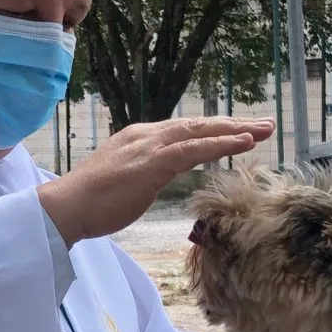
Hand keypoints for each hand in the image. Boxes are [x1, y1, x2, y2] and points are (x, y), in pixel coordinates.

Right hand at [37, 117, 274, 244]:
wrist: (66, 207)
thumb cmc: (90, 203)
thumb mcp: (123, 182)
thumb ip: (144, 175)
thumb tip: (154, 180)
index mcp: (138, 139)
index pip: (184, 131)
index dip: (214, 130)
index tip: (239, 132)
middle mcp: (146, 136)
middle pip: (197, 125)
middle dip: (233, 124)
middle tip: (265, 125)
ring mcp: (149, 147)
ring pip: (200, 132)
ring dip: (236, 130)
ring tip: (265, 130)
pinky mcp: (153, 163)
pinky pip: (195, 149)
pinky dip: (222, 144)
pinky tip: (245, 142)